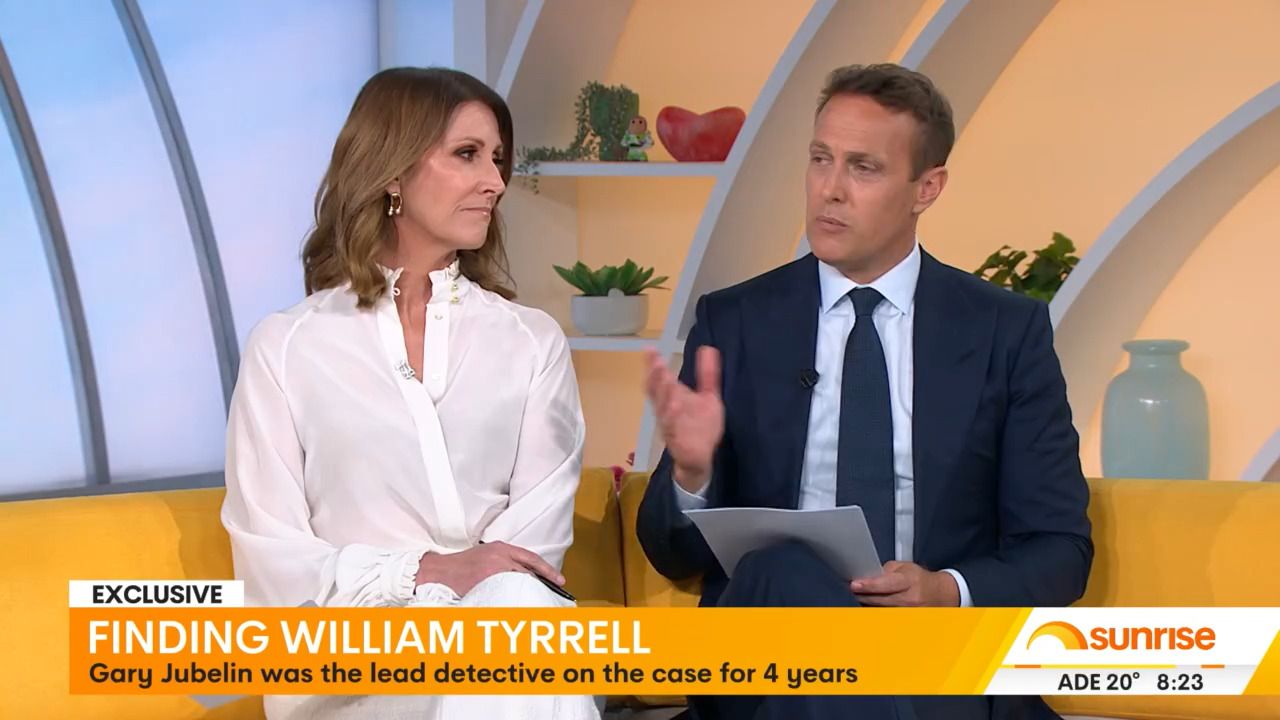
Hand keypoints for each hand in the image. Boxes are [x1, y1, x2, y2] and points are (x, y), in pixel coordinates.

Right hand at [415, 542, 563, 596]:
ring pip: (518, 584)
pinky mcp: (484, 584)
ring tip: (536, 605)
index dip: (548, 571)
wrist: (438, 571)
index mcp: (501, 548)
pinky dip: (512, 601)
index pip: (532, 559)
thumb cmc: (462, 565)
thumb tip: (526, 575)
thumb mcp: (486, 554)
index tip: (560, 581)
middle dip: (540, 586)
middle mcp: (499, 557)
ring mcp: (492, 571)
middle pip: (528, 573)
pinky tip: (518, 608)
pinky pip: (504, 595)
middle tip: (551, 597)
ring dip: (527, 595)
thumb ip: (505, 561)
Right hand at [644, 346, 723, 492]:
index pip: (659, 379)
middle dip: (656, 377)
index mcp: (672, 398)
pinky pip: (673, 428)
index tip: (650, 349)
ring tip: (665, 378)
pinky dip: (672, 417)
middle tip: (656, 361)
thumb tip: (707, 348)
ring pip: (663, 408)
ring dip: (664, 394)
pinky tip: (675, 406)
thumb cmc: (701, 427)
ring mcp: (671, 425)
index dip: (653, 365)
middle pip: (657, 391)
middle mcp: (667, 410)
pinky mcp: (677, 440)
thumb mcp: (708, 397)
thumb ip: (707, 374)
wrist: (699, 458)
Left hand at [850, 561, 959, 606]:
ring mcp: (908, 613)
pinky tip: (874, 604)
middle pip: (879, 600)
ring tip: (864, 595)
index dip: (869, 585)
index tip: (855, 584)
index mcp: (910, 581)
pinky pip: (885, 617)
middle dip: (863, 595)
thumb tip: (866, 577)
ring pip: (880, 610)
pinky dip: (876, 610)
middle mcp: (910, 599)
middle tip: (854, 589)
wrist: (940, 595)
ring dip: (869, 603)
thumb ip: (884, 571)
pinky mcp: (906, 622)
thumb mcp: (904, 567)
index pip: (886, 584)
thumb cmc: (920, 580)